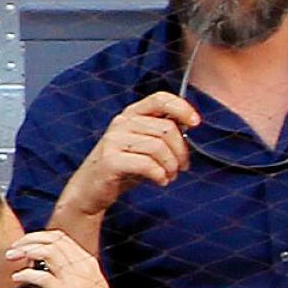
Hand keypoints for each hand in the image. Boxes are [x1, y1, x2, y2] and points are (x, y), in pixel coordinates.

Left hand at [5, 230, 137, 287]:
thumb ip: (73, 278)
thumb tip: (51, 275)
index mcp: (88, 263)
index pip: (62, 238)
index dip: (40, 237)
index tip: (25, 244)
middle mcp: (83, 266)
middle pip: (53, 240)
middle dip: (30, 239)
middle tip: (14, 247)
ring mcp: (76, 278)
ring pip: (48, 251)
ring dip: (26, 250)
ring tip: (12, 256)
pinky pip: (42, 276)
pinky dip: (26, 273)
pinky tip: (17, 277)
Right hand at [63, 91, 199, 215]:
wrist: (90, 189)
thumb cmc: (124, 166)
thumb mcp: (144, 145)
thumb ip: (162, 132)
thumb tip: (189, 124)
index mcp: (132, 114)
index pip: (160, 98)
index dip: (182, 107)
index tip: (196, 123)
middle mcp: (122, 122)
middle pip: (166, 128)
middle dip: (181, 151)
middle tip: (182, 167)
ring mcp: (114, 140)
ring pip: (158, 147)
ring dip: (171, 166)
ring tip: (170, 176)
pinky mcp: (110, 160)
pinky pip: (146, 164)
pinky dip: (160, 174)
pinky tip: (160, 181)